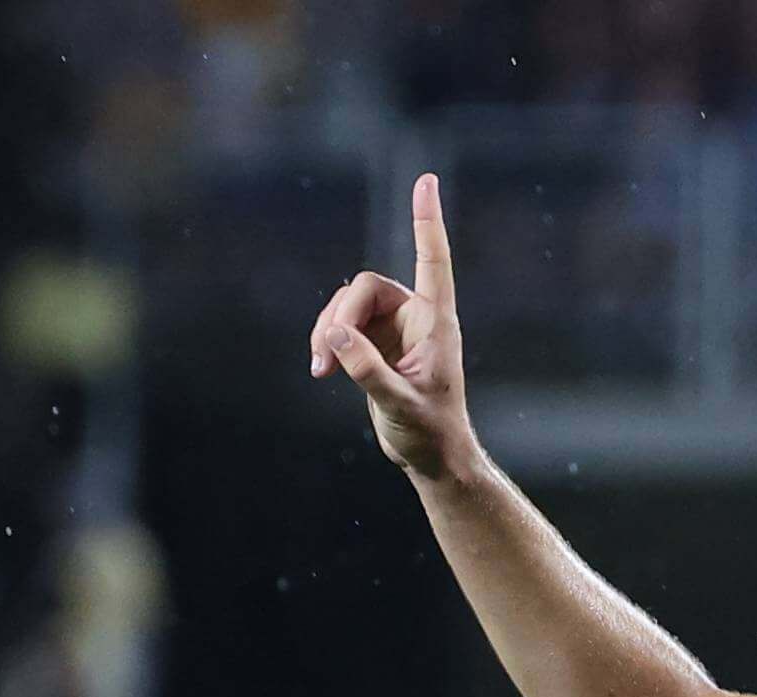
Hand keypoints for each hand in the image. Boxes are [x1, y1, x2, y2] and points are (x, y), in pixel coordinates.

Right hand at [309, 172, 475, 482]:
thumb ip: (369, 371)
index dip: (426, 222)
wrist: (430, 455)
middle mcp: (415, 317)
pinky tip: (321, 367)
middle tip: (325, 353)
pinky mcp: (373, 343)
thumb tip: (337, 334)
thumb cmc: (430, 431)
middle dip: (339, 315)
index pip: (433, 262)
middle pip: (366, 288)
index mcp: (436, 323)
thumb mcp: (401, 404)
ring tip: (320, 366)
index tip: (426, 180)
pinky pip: (340, 324)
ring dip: (328, 330)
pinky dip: (327, 340)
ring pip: (347, 304)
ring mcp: (392, 328)